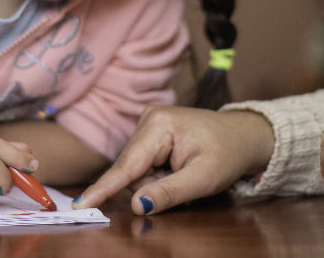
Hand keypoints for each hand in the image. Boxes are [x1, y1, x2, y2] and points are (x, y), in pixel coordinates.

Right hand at [72, 106, 274, 214]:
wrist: (243, 136)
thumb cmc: (228, 153)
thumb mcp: (204, 179)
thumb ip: (169, 192)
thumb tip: (137, 205)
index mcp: (160, 125)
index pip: (126, 165)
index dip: (103, 188)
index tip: (79, 205)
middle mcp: (149, 119)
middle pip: (131, 170)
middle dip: (152, 185)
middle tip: (183, 182)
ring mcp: (148, 123)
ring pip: (136, 170)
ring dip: (156, 180)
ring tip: (184, 172)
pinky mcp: (150, 132)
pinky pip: (142, 164)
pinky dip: (158, 173)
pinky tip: (177, 167)